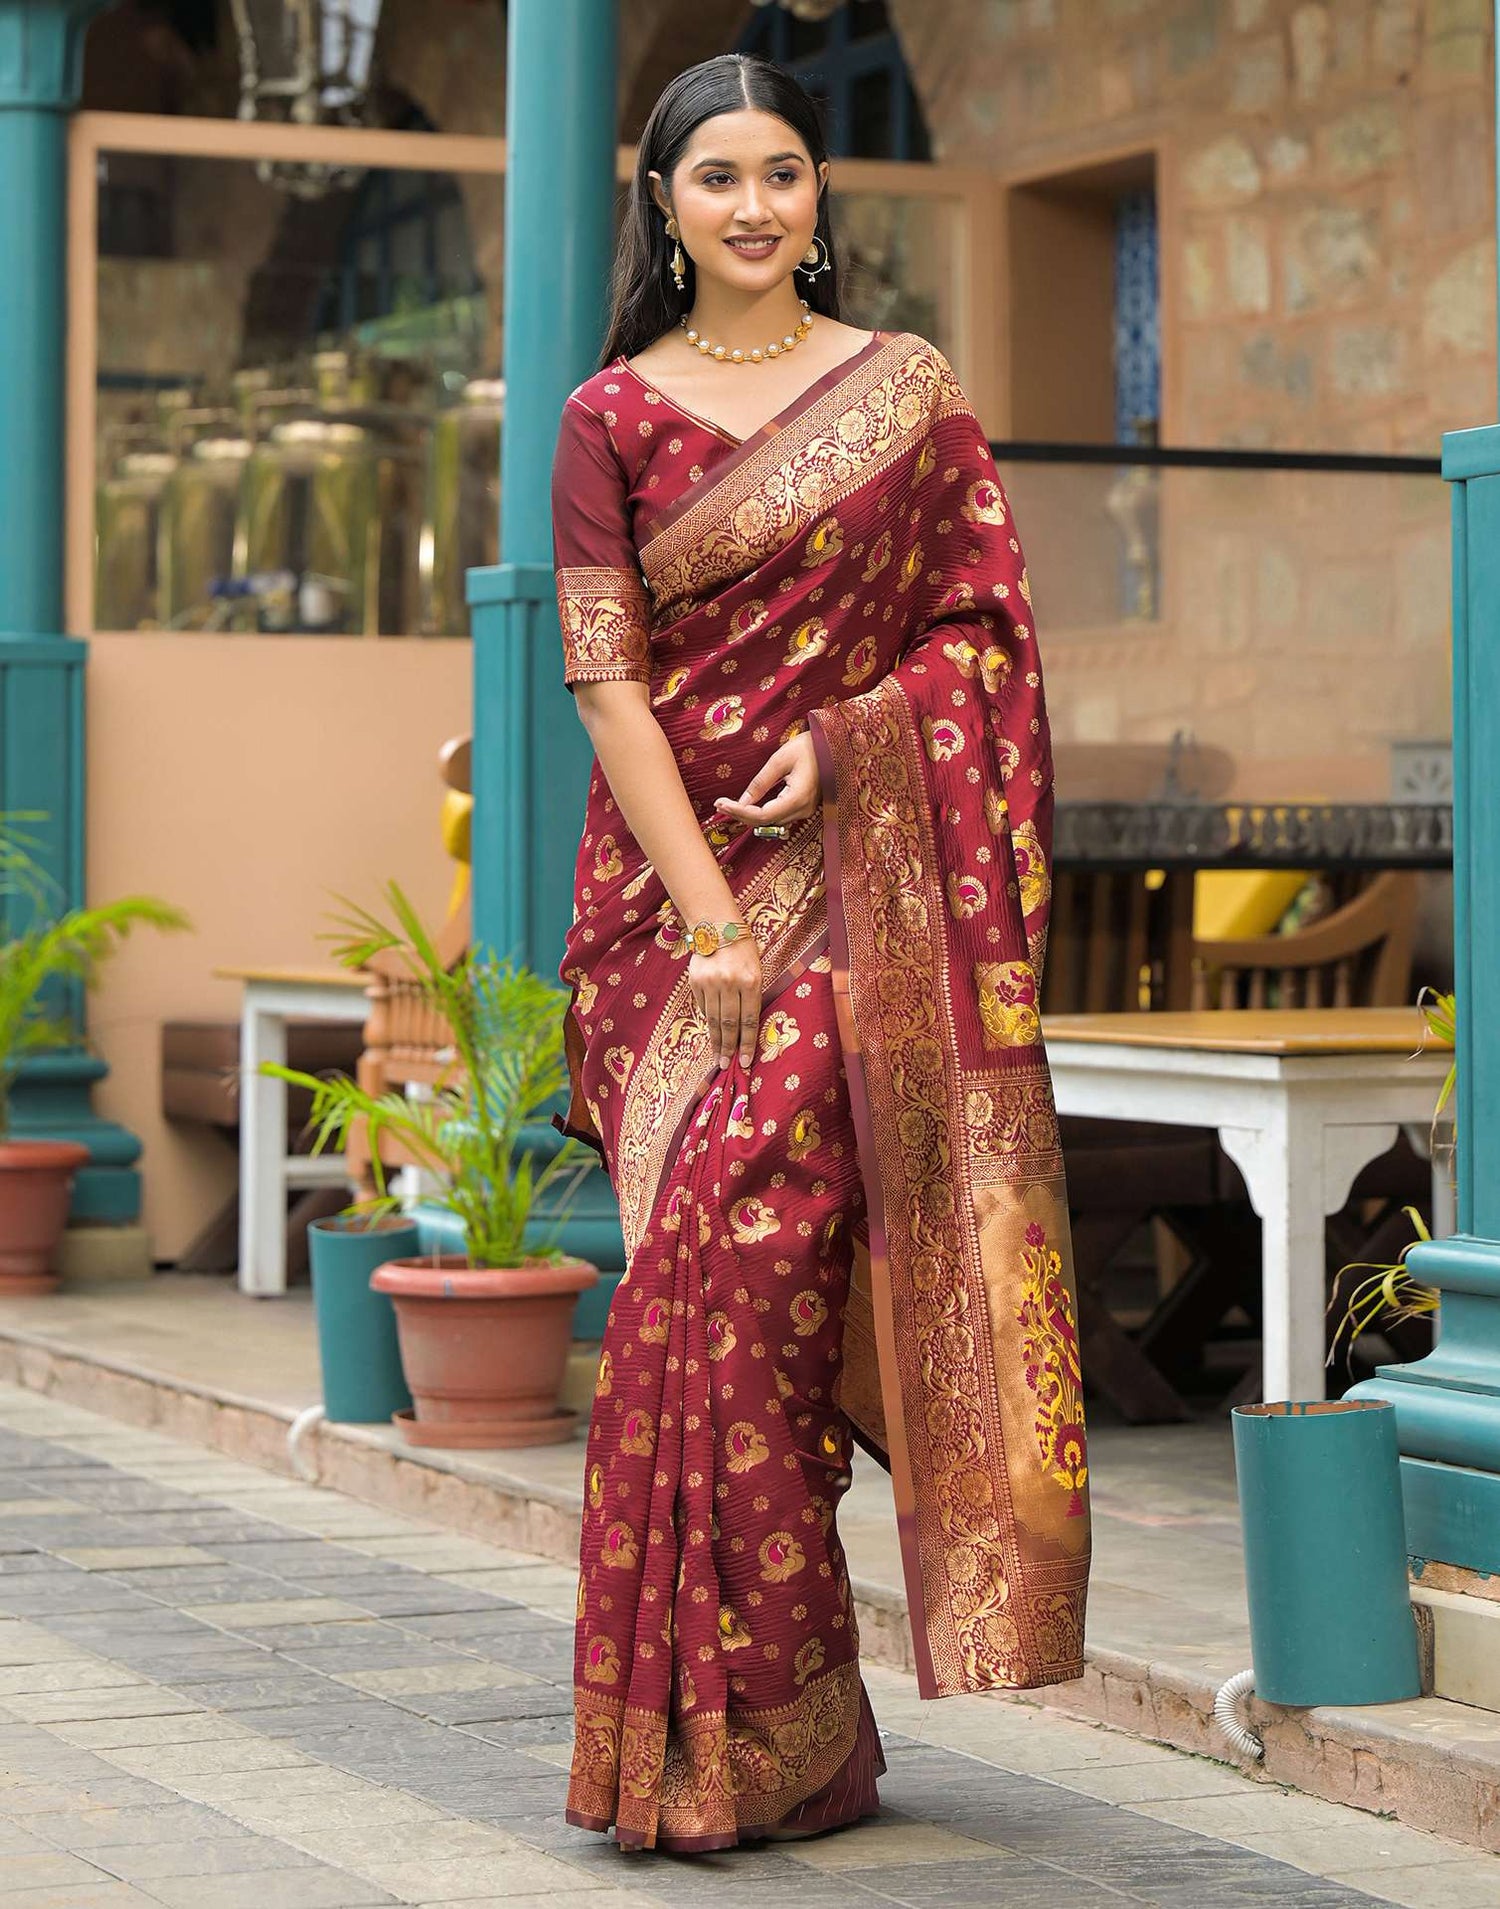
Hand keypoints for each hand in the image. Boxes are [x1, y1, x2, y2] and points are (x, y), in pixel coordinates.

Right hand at [689, 936, 762, 1069]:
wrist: (718, 927)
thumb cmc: (744, 950)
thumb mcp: (756, 970)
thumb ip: (752, 996)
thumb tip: (746, 1028)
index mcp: (751, 981)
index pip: (749, 1019)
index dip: (747, 1043)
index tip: (745, 1061)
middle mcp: (730, 983)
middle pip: (730, 1023)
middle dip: (729, 1047)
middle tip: (727, 1064)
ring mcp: (711, 983)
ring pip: (714, 1019)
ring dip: (716, 1041)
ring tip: (718, 1057)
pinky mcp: (696, 982)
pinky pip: (703, 1008)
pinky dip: (708, 1021)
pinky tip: (712, 1033)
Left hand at [712, 732, 820, 831]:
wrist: (835, 745)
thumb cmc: (808, 747)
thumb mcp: (779, 760)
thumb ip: (760, 782)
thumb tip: (742, 802)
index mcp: (797, 798)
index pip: (762, 815)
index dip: (739, 813)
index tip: (720, 804)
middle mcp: (803, 809)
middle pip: (766, 822)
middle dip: (741, 815)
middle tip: (719, 804)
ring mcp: (806, 810)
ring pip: (772, 822)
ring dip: (750, 816)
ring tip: (729, 805)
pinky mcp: (806, 807)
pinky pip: (780, 816)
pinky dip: (762, 813)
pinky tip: (749, 805)